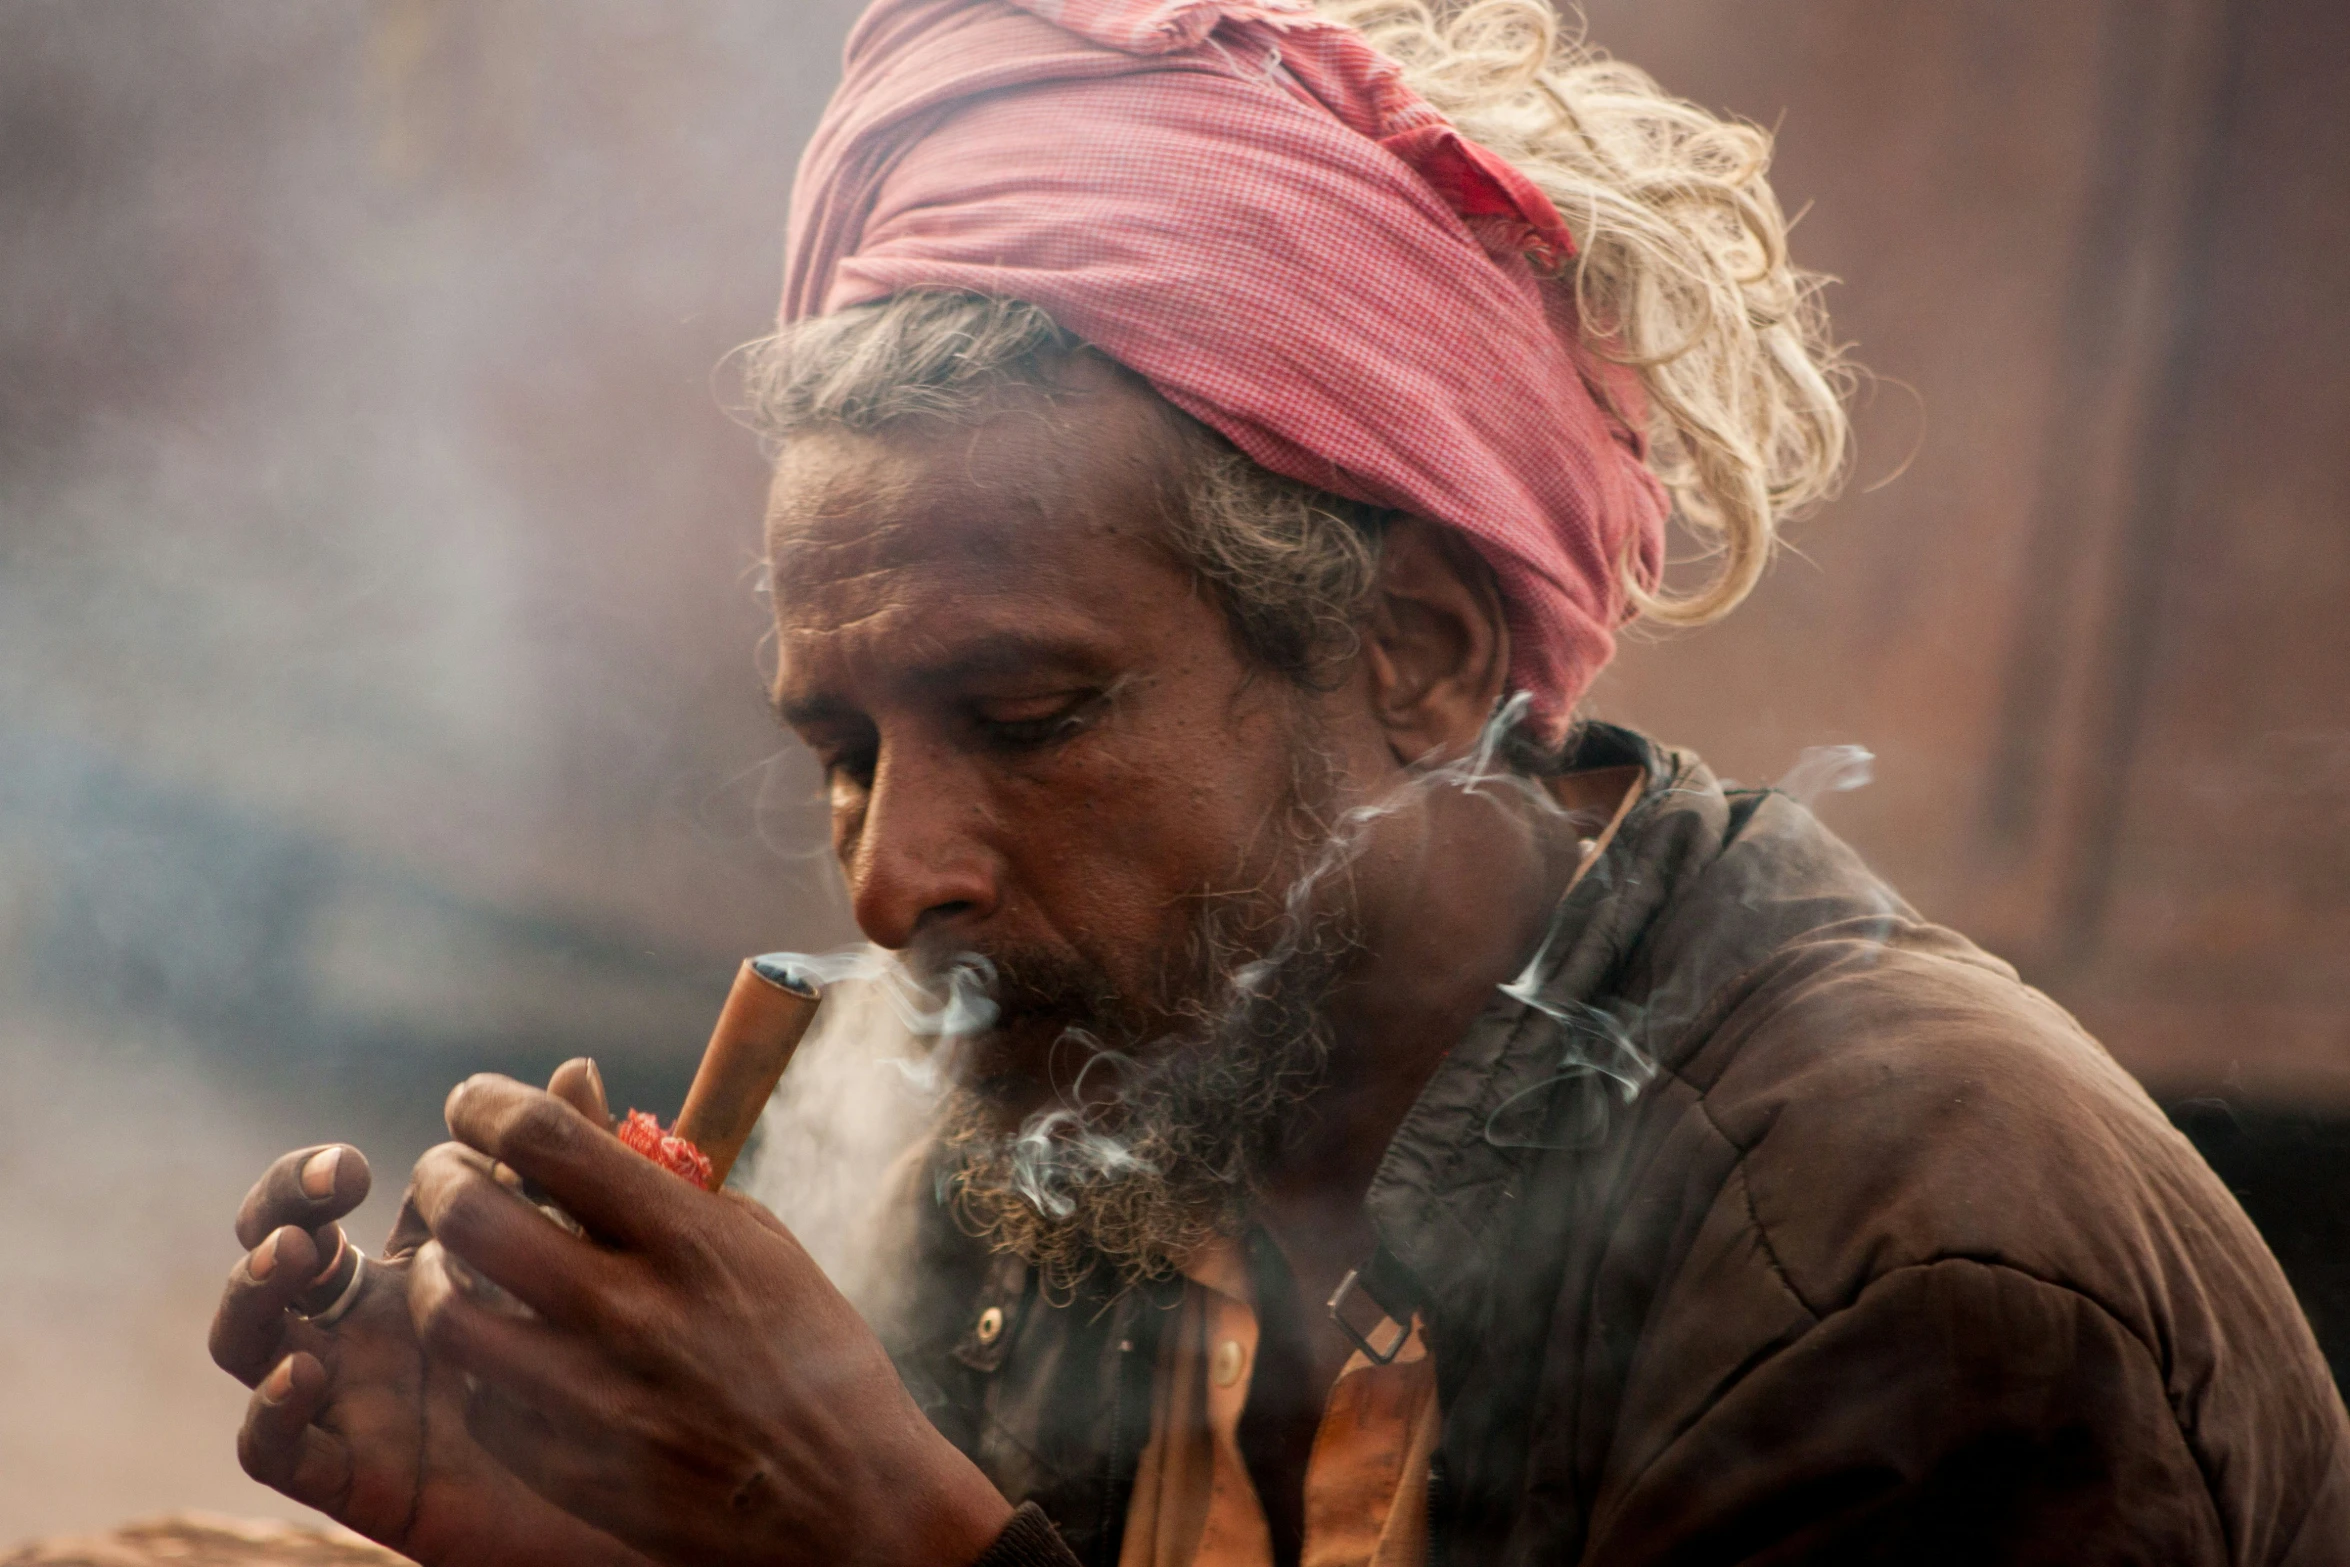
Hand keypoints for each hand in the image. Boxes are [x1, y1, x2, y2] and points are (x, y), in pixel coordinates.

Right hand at [209, 1064, 655, 1566]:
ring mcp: (349, 1397)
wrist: (653, 1483)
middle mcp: (363, 1326)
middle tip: (323, 1201)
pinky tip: (306, 1371)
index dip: (312, 1174)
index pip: (321, 1203)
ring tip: (296, 1259)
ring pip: (248, 1343)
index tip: (361, 1164)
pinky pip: (274, 1447)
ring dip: (251, 1295)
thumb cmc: (616, 1361)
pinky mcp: (355, 1476)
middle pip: (270, 1257)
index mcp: (406, 1264)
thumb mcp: (590, 1254)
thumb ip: (573, 1170)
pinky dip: (269, 1407)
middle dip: (275, 1215)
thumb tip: (575, 1068)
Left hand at [405, 1073, 1012, 1566]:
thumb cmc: (811, 1354)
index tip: (473, 1104)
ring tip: (449, 1263)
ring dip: (433, 1274)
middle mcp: (633, 1311)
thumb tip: (572, 1095)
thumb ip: (658, 1177)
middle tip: (446, 1175)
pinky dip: (475, 1365)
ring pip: (446, 1314)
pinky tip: (500, 1348)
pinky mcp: (568, 1469)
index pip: (550, 1139)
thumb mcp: (757, 1242)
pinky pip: (478, 1399)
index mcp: (689, 1239)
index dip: (488, 1105)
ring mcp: (594, 1397)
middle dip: (439, 1177)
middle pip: (474, 1216)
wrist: (849, 1500)